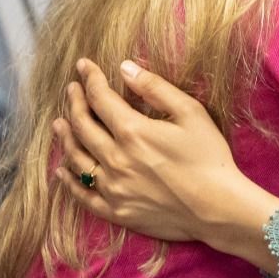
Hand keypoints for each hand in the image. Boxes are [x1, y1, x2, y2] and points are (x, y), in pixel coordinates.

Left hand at [53, 59, 278, 249]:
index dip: (90, 78)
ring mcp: (113, 188)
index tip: (83, 66)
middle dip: (74, 102)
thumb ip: (155, 88)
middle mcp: (115, 159)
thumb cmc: (210, 158)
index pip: (100, 98)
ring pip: (76, 158)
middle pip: (82, 126)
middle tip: (72, 90)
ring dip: (65, 137)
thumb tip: (125, 68)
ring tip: (60, 124)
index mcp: (133, 131)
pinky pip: (82, 196)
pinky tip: (61, 171)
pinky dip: (68, 182)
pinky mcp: (116, 211)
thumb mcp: (191, 113)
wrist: (219, 208)